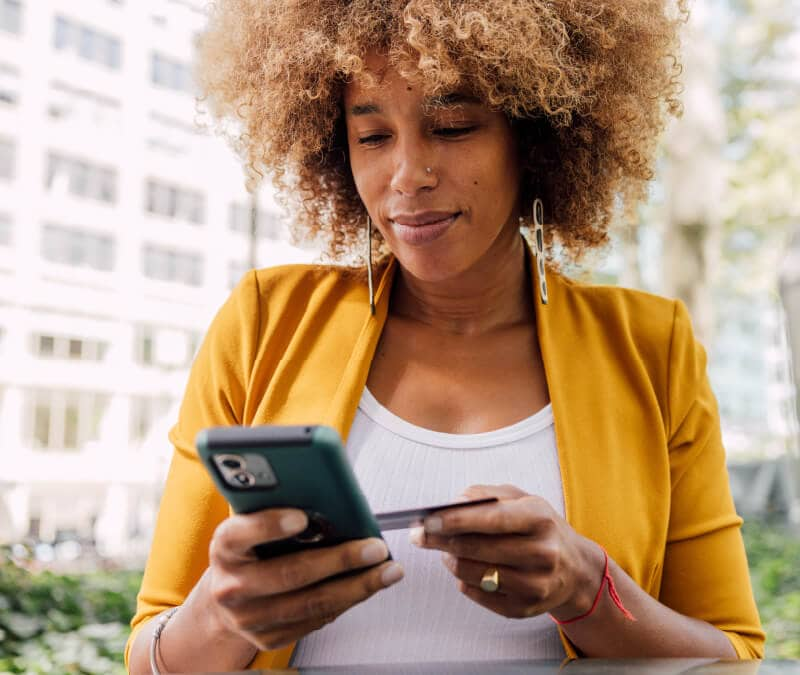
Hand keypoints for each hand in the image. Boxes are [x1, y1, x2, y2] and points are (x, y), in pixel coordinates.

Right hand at [203, 509, 403, 650]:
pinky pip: (316, 620)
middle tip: (374, 547)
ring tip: (386, 570)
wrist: (225, 598)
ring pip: (311, 603)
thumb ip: (278, 510)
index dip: (271, 525)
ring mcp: (249, 618)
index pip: (241, 533)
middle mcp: (232, 585)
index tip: (302, 517)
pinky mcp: (268, 638)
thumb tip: (330, 500)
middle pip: (291, 573)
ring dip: (357, 586)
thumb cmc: (248, 550)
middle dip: (341, 559)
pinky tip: (367, 586)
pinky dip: (347, 601)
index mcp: (225, 546)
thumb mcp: (251, 523)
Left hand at [410, 484, 603, 620]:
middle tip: (421, 533)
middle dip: (440, 539)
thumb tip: (454, 501)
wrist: (575, 570)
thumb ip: (487, 494)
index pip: (493, 519)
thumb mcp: (523, 500)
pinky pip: (476, 593)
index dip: (456, 519)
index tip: (428, 519)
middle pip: (476, 548)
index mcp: (541, 519)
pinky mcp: (523, 609)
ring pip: (470, 572)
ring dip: (450, 558)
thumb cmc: (542, 528)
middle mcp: (542, 554)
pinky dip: (463, 578)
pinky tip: (468, 566)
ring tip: (448, 548)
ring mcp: (534, 585)